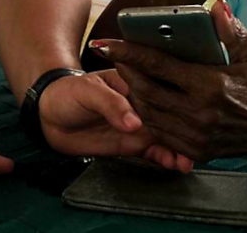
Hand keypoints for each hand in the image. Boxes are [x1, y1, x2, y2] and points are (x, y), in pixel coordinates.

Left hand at [38, 69, 192, 171]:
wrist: (49, 115)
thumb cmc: (69, 92)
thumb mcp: (89, 90)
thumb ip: (112, 104)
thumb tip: (136, 123)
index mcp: (135, 81)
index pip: (161, 88)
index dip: (178, 99)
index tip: (192, 111)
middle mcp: (142, 102)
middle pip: (169, 115)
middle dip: (184, 129)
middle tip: (197, 143)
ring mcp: (138, 124)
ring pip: (166, 135)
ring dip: (179, 147)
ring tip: (189, 160)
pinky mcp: (131, 142)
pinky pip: (153, 152)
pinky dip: (165, 158)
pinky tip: (176, 164)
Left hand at [98, 0, 246, 161]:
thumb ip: (230, 29)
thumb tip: (216, 5)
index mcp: (210, 86)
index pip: (158, 67)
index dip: (129, 53)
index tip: (107, 42)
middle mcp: (199, 114)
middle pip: (145, 92)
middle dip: (124, 73)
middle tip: (113, 56)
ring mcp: (197, 136)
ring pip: (149, 115)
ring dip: (132, 95)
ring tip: (124, 76)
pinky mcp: (199, 151)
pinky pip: (161, 133)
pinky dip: (147, 116)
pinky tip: (143, 101)